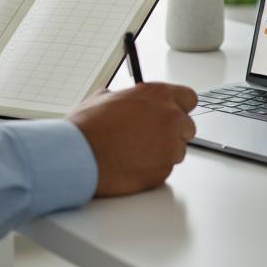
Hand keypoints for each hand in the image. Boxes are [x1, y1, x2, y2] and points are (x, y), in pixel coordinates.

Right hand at [66, 83, 197, 196]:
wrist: (78, 156)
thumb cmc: (87, 127)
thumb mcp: (105, 97)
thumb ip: (128, 98)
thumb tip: (128, 102)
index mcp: (158, 95)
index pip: (189, 97)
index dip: (179, 106)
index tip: (172, 112)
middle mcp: (170, 118)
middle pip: (187, 126)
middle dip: (172, 131)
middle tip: (149, 135)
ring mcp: (170, 147)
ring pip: (178, 150)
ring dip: (163, 151)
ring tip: (134, 151)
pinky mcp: (164, 171)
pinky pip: (165, 168)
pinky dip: (153, 168)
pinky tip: (131, 164)